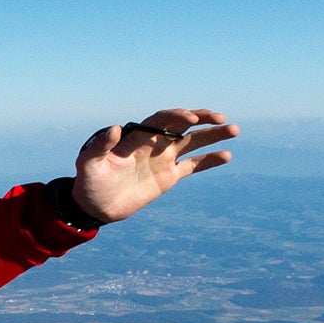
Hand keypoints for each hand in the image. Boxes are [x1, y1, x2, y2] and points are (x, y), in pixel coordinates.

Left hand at [72, 109, 237, 223]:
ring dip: (213, 135)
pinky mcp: (168, 177)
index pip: (162, 119)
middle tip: (221, 118)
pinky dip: (210, 160)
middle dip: (202, 118)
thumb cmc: (88, 182)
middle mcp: (154, 144)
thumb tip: (114, 128)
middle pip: (183, 125)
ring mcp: (163, 160)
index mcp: (137, 138)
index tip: (190, 120)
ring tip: (234, 130)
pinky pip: (193, 166)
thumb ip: (100, 145)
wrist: (95, 206)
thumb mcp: (89, 163)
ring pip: (193, 142)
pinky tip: (227, 156)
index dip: (177, 116)